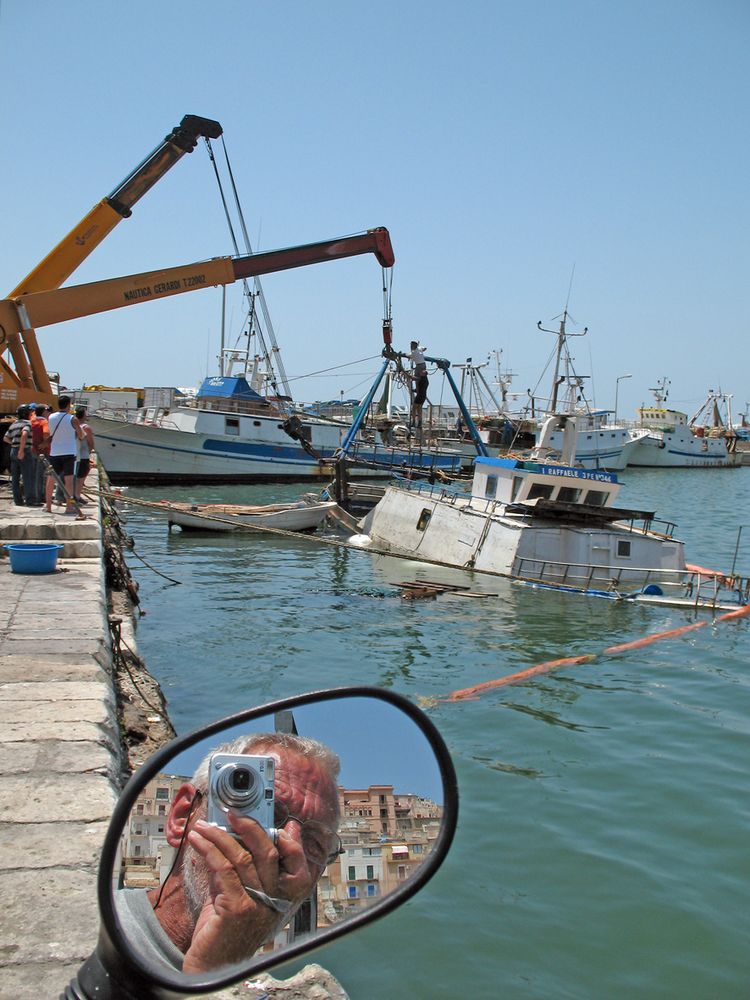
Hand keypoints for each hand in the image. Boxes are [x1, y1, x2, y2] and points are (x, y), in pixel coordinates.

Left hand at [181, 812, 319, 972]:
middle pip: (269, 853)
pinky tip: (198, 841)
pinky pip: (224, 869)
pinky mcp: (237, 908)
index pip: (297, 868)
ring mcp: (257, 905)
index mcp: (279, 900)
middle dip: (251, 828)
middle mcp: (272, 902)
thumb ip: (237, 872)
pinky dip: (209, 850)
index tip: (285, 826)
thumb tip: (230, 842)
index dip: (294, 845)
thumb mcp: (235, 897)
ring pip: (243, 857)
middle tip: (234, 814)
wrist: (210, 969)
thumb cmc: (222, 934)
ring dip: (220, 836)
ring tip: (204, 826)